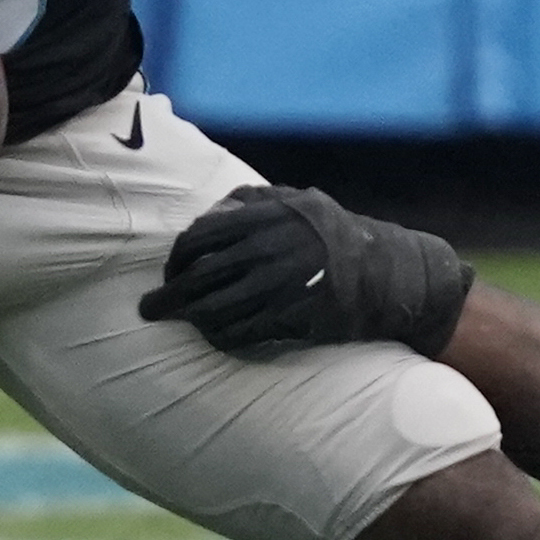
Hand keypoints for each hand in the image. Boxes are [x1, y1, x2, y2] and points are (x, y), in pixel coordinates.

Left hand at [139, 186, 472, 358]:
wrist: (391, 273)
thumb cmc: (338, 235)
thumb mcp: (301, 202)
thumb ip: (255, 201)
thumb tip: (213, 209)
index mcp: (268, 217)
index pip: (202, 236)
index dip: (177, 257)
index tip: (167, 272)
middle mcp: (271, 248)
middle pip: (201, 276)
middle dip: (169, 295)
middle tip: (148, 310)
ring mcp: (283, 284)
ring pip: (219, 307)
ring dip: (190, 320)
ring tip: (175, 327)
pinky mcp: (297, 316)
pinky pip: (246, 331)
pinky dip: (223, 337)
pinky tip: (212, 338)